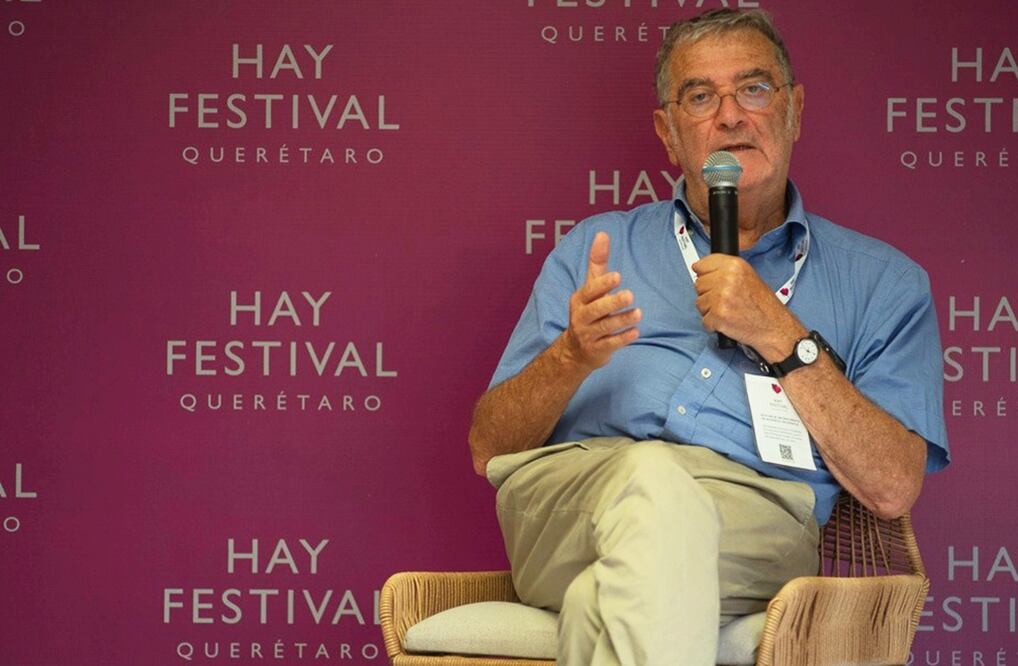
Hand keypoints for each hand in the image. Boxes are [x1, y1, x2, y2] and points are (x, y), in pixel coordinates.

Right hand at [561, 232, 641, 369]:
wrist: (575, 350)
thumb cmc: (587, 312)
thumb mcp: (590, 288)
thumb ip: (597, 262)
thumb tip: (602, 234)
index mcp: (580, 300)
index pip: (590, 290)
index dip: (602, 284)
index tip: (617, 276)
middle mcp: (582, 317)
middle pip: (596, 309)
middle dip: (612, 302)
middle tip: (630, 295)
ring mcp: (589, 335)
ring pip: (605, 327)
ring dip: (622, 320)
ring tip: (638, 313)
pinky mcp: (597, 350)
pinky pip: (610, 344)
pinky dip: (623, 338)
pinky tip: (635, 332)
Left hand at [691, 254, 804, 359]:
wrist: (774, 326)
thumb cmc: (763, 305)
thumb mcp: (748, 276)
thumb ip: (725, 270)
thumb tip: (699, 268)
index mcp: (734, 266)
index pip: (701, 265)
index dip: (704, 275)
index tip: (709, 280)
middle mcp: (727, 279)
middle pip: (698, 284)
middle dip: (708, 294)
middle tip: (726, 300)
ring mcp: (721, 298)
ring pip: (699, 303)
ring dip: (710, 310)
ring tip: (729, 310)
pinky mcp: (718, 316)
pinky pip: (704, 320)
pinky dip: (713, 324)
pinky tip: (727, 321)